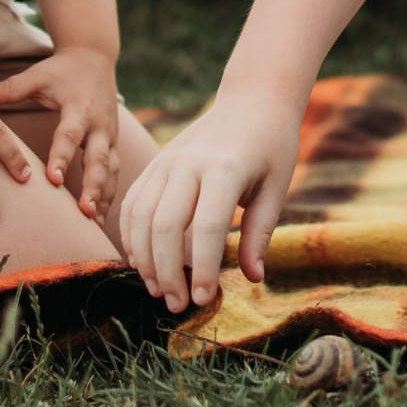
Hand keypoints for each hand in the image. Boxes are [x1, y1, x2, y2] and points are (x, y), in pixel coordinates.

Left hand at [0, 46, 121, 219]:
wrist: (96, 58)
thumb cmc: (62, 70)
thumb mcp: (38, 75)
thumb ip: (12, 88)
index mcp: (79, 108)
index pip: (70, 135)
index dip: (62, 157)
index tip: (52, 180)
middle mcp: (99, 125)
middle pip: (99, 159)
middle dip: (93, 186)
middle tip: (85, 211)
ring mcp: (110, 136)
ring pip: (111, 170)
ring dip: (104, 197)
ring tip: (94, 223)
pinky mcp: (112, 144)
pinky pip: (114, 173)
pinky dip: (109, 195)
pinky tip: (100, 218)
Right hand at [115, 89, 301, 313]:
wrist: (252, 100)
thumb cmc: (272, 147)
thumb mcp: (276, 187)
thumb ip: (260, 233)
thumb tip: (253, 279)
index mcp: (225, 168)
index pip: (206, 227)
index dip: (203, 269)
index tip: (204, 300)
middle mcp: (188, 162)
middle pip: (165, 226)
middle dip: (168, 273)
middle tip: (178, 306)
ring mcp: (166, 160)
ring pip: (140, 216)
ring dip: (144, 260)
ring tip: (158, 291)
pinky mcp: (155, 162)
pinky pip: (132, 202)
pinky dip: (130, 236)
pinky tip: (141, 263)